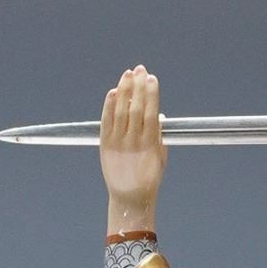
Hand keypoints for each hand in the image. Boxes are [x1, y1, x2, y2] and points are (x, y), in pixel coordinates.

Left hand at [101, 65, 165, 234]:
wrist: (130, 198)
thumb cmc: (149, 179)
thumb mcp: (161, 158)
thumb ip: (160, 137)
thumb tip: (159, 115)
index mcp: (150, 144)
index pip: (151, 112)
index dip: (151, 93)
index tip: (152, 78)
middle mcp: (133, 141)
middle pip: (136, 107)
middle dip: (138, 86)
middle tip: (140, 69)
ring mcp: (118, 142)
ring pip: (120, 110)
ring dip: (125, 90)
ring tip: (127, 74)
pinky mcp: (105, 144)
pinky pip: (106, 120)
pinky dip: (109, 104)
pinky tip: (114, 91)